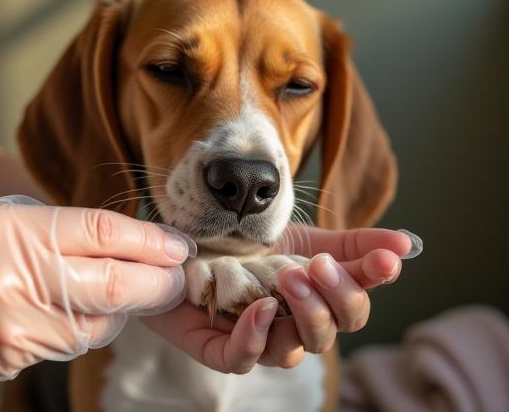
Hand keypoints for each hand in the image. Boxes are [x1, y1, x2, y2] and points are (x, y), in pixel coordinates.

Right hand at [0, 196, 191, 393]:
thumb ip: (56, 228)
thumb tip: (120, 243)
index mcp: (11, 229)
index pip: (102, 231)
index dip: (150, 241)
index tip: (179, 247)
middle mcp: (16, 277)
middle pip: (115, 284)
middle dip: (158, 283)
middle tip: (178, 279)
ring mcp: (15, 324)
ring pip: (102, 322)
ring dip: (125, 308)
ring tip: (129, 292)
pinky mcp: (13, 358)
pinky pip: (74, 343)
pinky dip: (92, 327)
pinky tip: (84, 312)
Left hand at [143, 226, 418, 371]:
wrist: (190, 241)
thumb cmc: (249, 245)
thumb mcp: (303, 237)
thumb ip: (353, 244)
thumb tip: (407, 245)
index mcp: (315, 301)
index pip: (355, 305)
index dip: (372, 285)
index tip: (386, 261)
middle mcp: (290, 325)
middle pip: (330, 333)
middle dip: (333, 301)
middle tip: (318, 266)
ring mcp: (256, 338)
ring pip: (293, 351)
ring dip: (299, 315)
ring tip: (288, 278)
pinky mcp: (218, 347)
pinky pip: (243, 359)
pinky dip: (255, 337)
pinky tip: (260, 308)